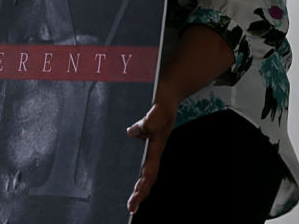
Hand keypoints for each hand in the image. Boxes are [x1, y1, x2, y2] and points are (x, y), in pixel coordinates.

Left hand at [125, 87, 179, 213]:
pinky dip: (137, 169)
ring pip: (145, 169)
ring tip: (133, 199)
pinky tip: (129, 173)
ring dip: (139, 184)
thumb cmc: (165, 102)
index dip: (142, 188)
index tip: (134, 202)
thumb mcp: (158, 109)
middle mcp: (154, 148)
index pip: (149, 172)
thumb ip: (148, 121)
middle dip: (141, 192)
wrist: (169, 91)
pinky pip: (141, 158)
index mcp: (157, 146)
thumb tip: (132, 133)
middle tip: (131, 208)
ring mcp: (151, 144)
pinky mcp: (147, 137)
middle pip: (148, 176)